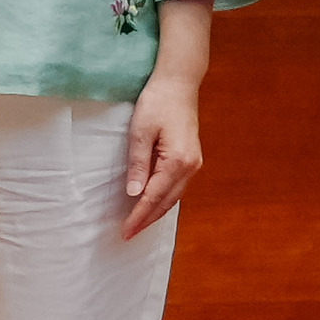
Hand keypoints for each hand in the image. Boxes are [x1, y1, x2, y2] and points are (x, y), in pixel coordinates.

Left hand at [118, 73, 208, 235]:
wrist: (178, 85)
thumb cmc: (156, 104)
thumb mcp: (140, 132)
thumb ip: (138, 164)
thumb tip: (134, 194)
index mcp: (177, 161)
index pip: (154, 197)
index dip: (139, 216)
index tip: (125, 231)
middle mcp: (190, 166)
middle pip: (166, 201)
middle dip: (147, 219)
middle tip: (128, 235)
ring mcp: (193, 163)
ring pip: (173, 196)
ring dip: (156, 212)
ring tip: (138, 225)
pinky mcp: (190, 159)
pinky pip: (176, 186)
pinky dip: (164, 199)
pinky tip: (153, 205)